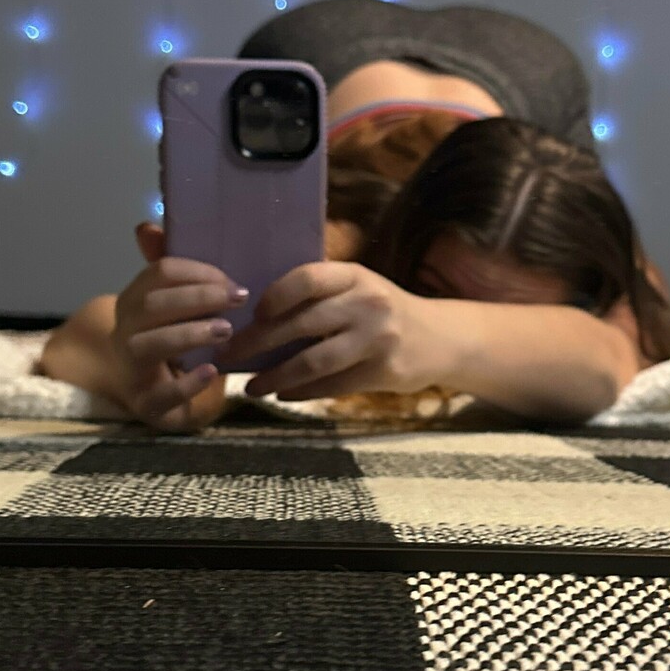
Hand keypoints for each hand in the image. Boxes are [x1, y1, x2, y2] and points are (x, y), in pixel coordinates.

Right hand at [110, 221, 245, 430]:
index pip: (158, 274)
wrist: (151, 397)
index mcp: (134, 301)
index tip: (232, 280)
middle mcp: (124, 331)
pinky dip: (187, 383)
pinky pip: (161, 394)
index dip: (197, 272)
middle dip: (197, 299)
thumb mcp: (173, 305)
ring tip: (226, 331)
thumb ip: (171, 271)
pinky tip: (211, 373)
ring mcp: (131, 368)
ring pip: (150, 345)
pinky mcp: (145, 404)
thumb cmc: (169, 341)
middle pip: (152, 305)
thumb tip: (147, 226)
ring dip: (190, 334)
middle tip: (238, 299)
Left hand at [220, 261, 449, 401]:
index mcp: (355, 275)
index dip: (274, 296)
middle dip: (257, 342)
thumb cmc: (384, 311)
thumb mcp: (359, 288)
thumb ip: (320, 294)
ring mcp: (377, 339)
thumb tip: (255, 315)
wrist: (440, 339)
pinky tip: (283, 394)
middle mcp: (368, 303)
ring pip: (313, 362)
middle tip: (229, 355)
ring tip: (250, 386)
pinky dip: (302, 392)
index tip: (251, 314)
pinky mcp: (383, 372)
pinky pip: (332, 386)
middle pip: (301, 324)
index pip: (307, 279)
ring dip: (276, 376)